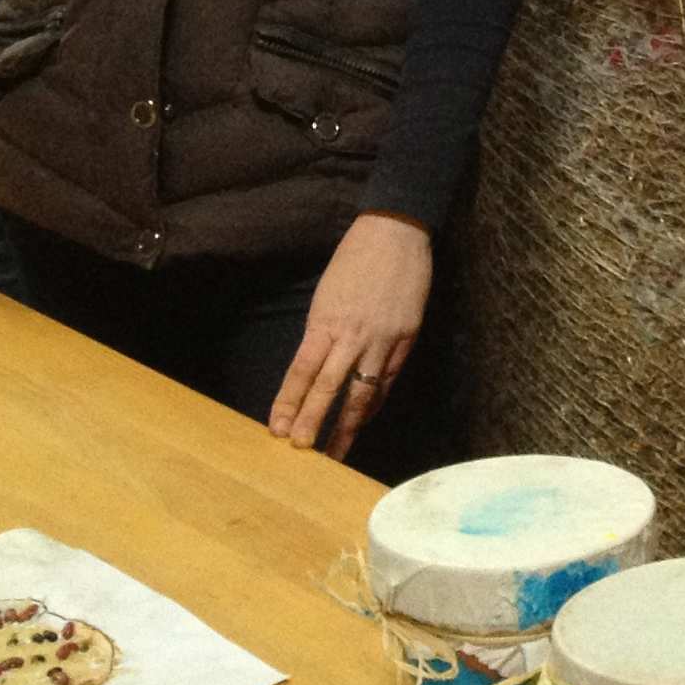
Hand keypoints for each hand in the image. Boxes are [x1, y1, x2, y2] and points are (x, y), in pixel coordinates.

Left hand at [270, 211, 430, 458]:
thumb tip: (315, 368)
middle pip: (329, 387)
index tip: (277, 428)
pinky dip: (374, 402)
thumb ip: (322, 332)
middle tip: (300, 450)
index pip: (302, 371)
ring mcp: (383, 338)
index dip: (289, 401)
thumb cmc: (354, 259)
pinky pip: (387, 379)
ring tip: (335, 452)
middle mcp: (353, 334)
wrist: (397, 232)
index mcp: (326, 321)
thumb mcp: (326, 295)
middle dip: (313, 420)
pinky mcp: (406, 338)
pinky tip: (363, 419)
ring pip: (361, 391)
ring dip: (346, 425)